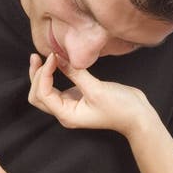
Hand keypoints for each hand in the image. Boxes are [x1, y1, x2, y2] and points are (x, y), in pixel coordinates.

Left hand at [28, 53, 154, 137]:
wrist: (137, 116)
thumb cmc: (120, 107)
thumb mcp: (96, 89)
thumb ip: (75, 73)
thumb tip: (58, 57)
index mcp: (67, 115)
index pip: (43, 94)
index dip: (43, 74)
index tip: (53, 56)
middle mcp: (64, 113)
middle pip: (37, 96)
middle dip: (35, 76)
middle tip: (38, 56)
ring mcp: (69, 106)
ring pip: (44, 92)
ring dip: (39, 76)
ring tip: (41, 57)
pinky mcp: (76, 97)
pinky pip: (55, 87)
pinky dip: (50, 75)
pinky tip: (54, 62)